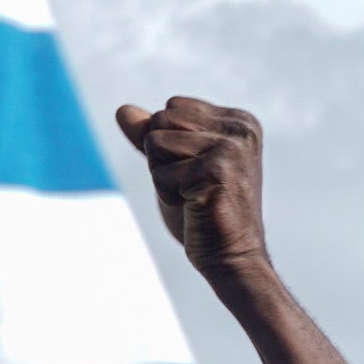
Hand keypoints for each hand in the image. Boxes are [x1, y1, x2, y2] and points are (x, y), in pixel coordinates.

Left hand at [111, 94, 273, 287]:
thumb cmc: (204, 212)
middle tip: (194, 184)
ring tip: (193, 195)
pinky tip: (194, 207)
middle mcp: (240, 129)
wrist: (230, 256)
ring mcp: (231, 149)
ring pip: (155, 142)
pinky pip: (159, 173)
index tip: (199, 170)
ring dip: (163, 175)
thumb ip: (152, 134)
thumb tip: (122, 110)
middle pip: (161, 120)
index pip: (171, 107)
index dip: (170, 143)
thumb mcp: (175, 164)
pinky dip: (167, 195)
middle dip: (162, 156)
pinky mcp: (216, 172)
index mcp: (238, 121)